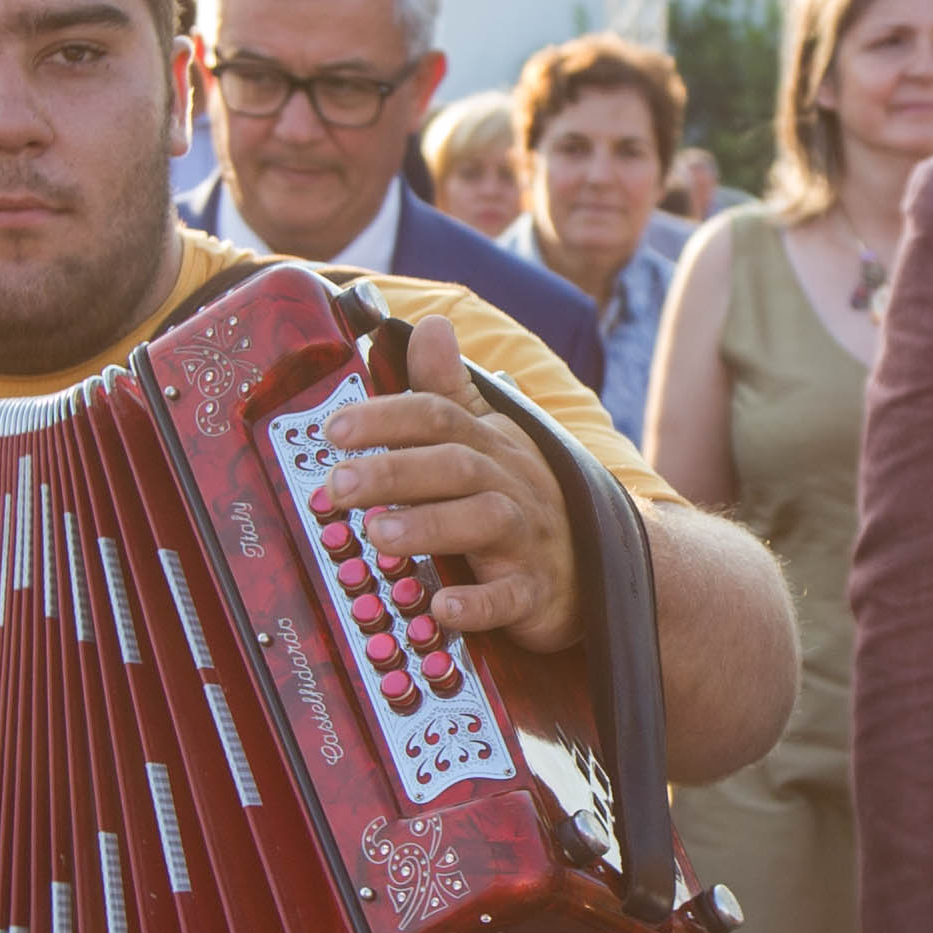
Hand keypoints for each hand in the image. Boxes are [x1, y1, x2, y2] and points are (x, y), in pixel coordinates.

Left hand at [316, 314, 581, 652]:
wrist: (599, 561)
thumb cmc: (523, 497)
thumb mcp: (492, 436)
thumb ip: (450, 388)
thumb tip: (430, 323)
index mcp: (491, 444)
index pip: (439, 416)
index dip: (387, 417)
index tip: (333, 428)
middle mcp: (510, 483)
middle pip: (454, 465)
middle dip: (393, 471)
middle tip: (336, 485)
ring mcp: (527, 538)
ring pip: (483, 521)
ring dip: (429, 525)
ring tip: (377, 534)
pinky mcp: (536, 592)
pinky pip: (511, 597)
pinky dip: (478, 603)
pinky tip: (443, 609)